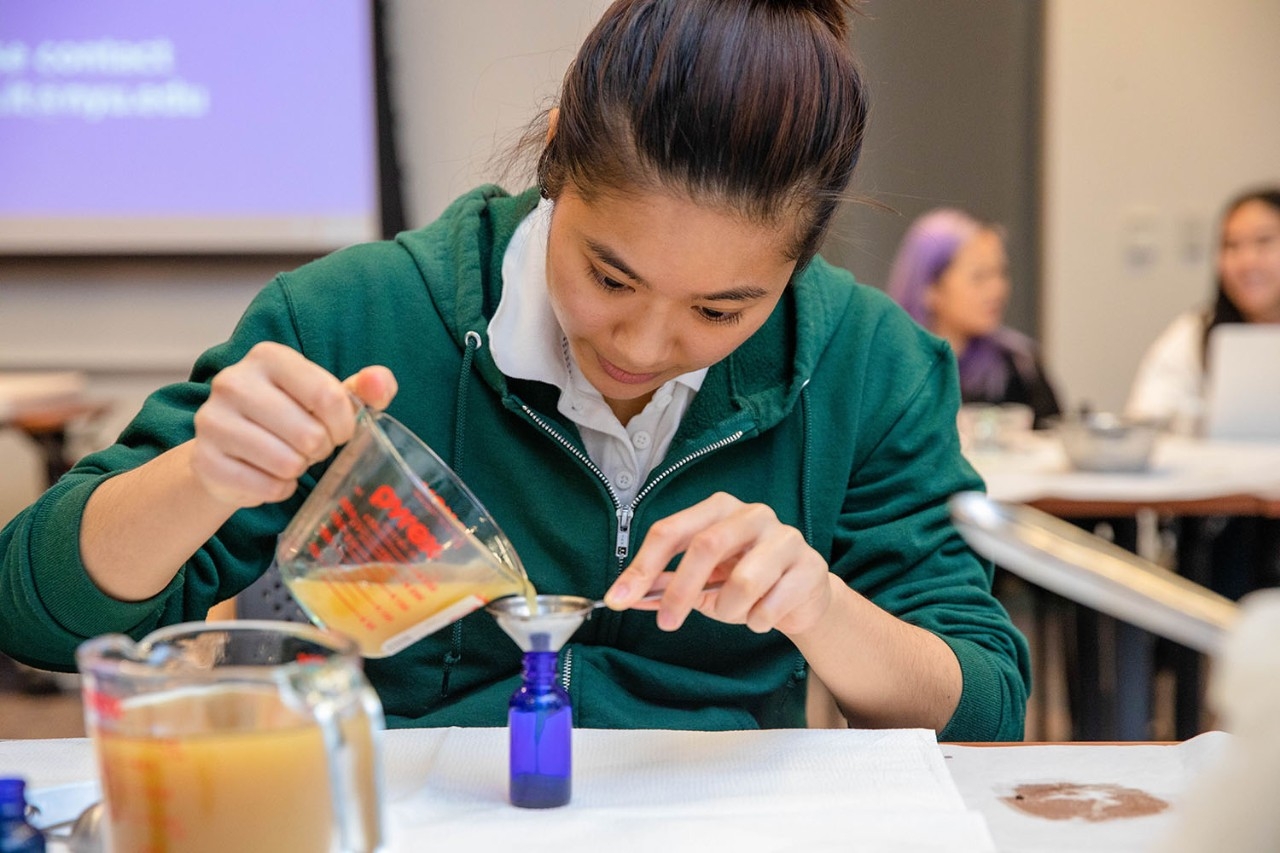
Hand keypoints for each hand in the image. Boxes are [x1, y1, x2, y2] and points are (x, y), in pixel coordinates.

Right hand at [190, 342, 397, 507]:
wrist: (230, 450)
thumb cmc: (290, 417)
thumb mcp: (328, 397)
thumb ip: (364, 389)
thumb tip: (380, 383)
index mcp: (268, 357)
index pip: (328, 396)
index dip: (344, 425)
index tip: (339, 431)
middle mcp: (233, 381)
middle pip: (309, 434)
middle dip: (320, 449)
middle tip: (310, 447)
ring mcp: (212, 420)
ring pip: (287, 463)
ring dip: (297, 470)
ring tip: (287, 458)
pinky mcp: (204, 460)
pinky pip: (265, 488)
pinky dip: (277, 489)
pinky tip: (267, 475)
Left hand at [603, 492, 833, 634]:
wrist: (804, 595)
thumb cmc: (746, 581)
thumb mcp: (702, 581)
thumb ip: (664, 585)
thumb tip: (622, 597)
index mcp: (718, 509)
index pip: (671, 530)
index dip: (642, 566)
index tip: (619, 599)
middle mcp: (752, 514)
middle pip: (705, 546)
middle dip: (680, 590)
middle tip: (667, 623)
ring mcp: (785, 537)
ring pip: (743, 581)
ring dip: (729, 610)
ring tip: (734, 614)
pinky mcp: (810, 566)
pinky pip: (771, 605)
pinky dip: (758, 620)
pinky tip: (763, 617)